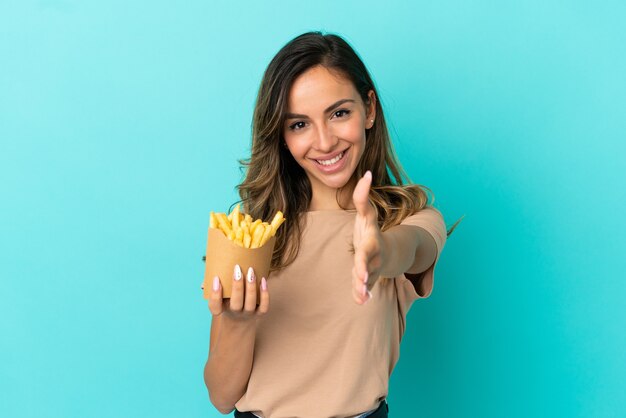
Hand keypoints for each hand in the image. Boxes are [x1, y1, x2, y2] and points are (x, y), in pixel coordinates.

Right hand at [206, 264, 269, 319]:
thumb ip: (212, 288)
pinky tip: (263, 280)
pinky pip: (264, 306)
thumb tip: (204, 283)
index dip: (215, 294)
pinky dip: (265, 294)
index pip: (215, 307)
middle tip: (237, 269)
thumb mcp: (219, 297)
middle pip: (236, 303)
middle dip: (237, 286)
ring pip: (251, 303)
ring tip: (250, 271)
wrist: (241, 321)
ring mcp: (249, 314)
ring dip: (251, 287)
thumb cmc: (227, 302)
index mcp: (222, 310)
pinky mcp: (260, 313)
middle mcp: (235, 313)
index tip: (216, 279)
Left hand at [352, 170, 384, 304]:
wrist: (388, 251)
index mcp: (372, 240)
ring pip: (367, 279)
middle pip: (368, 264)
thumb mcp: (367, 215)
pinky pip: (365, 288)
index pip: (367, 245)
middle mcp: (374, 255)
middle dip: (365, 271)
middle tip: (362, 280)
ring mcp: (373, 268)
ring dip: (363, 287)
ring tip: (361, 296)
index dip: (363, 253)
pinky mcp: (369, 279)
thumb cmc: (371, 232)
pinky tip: (360, 301)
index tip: (361, 255)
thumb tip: (367, 174)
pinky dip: (362, 294)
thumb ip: (363, 196)